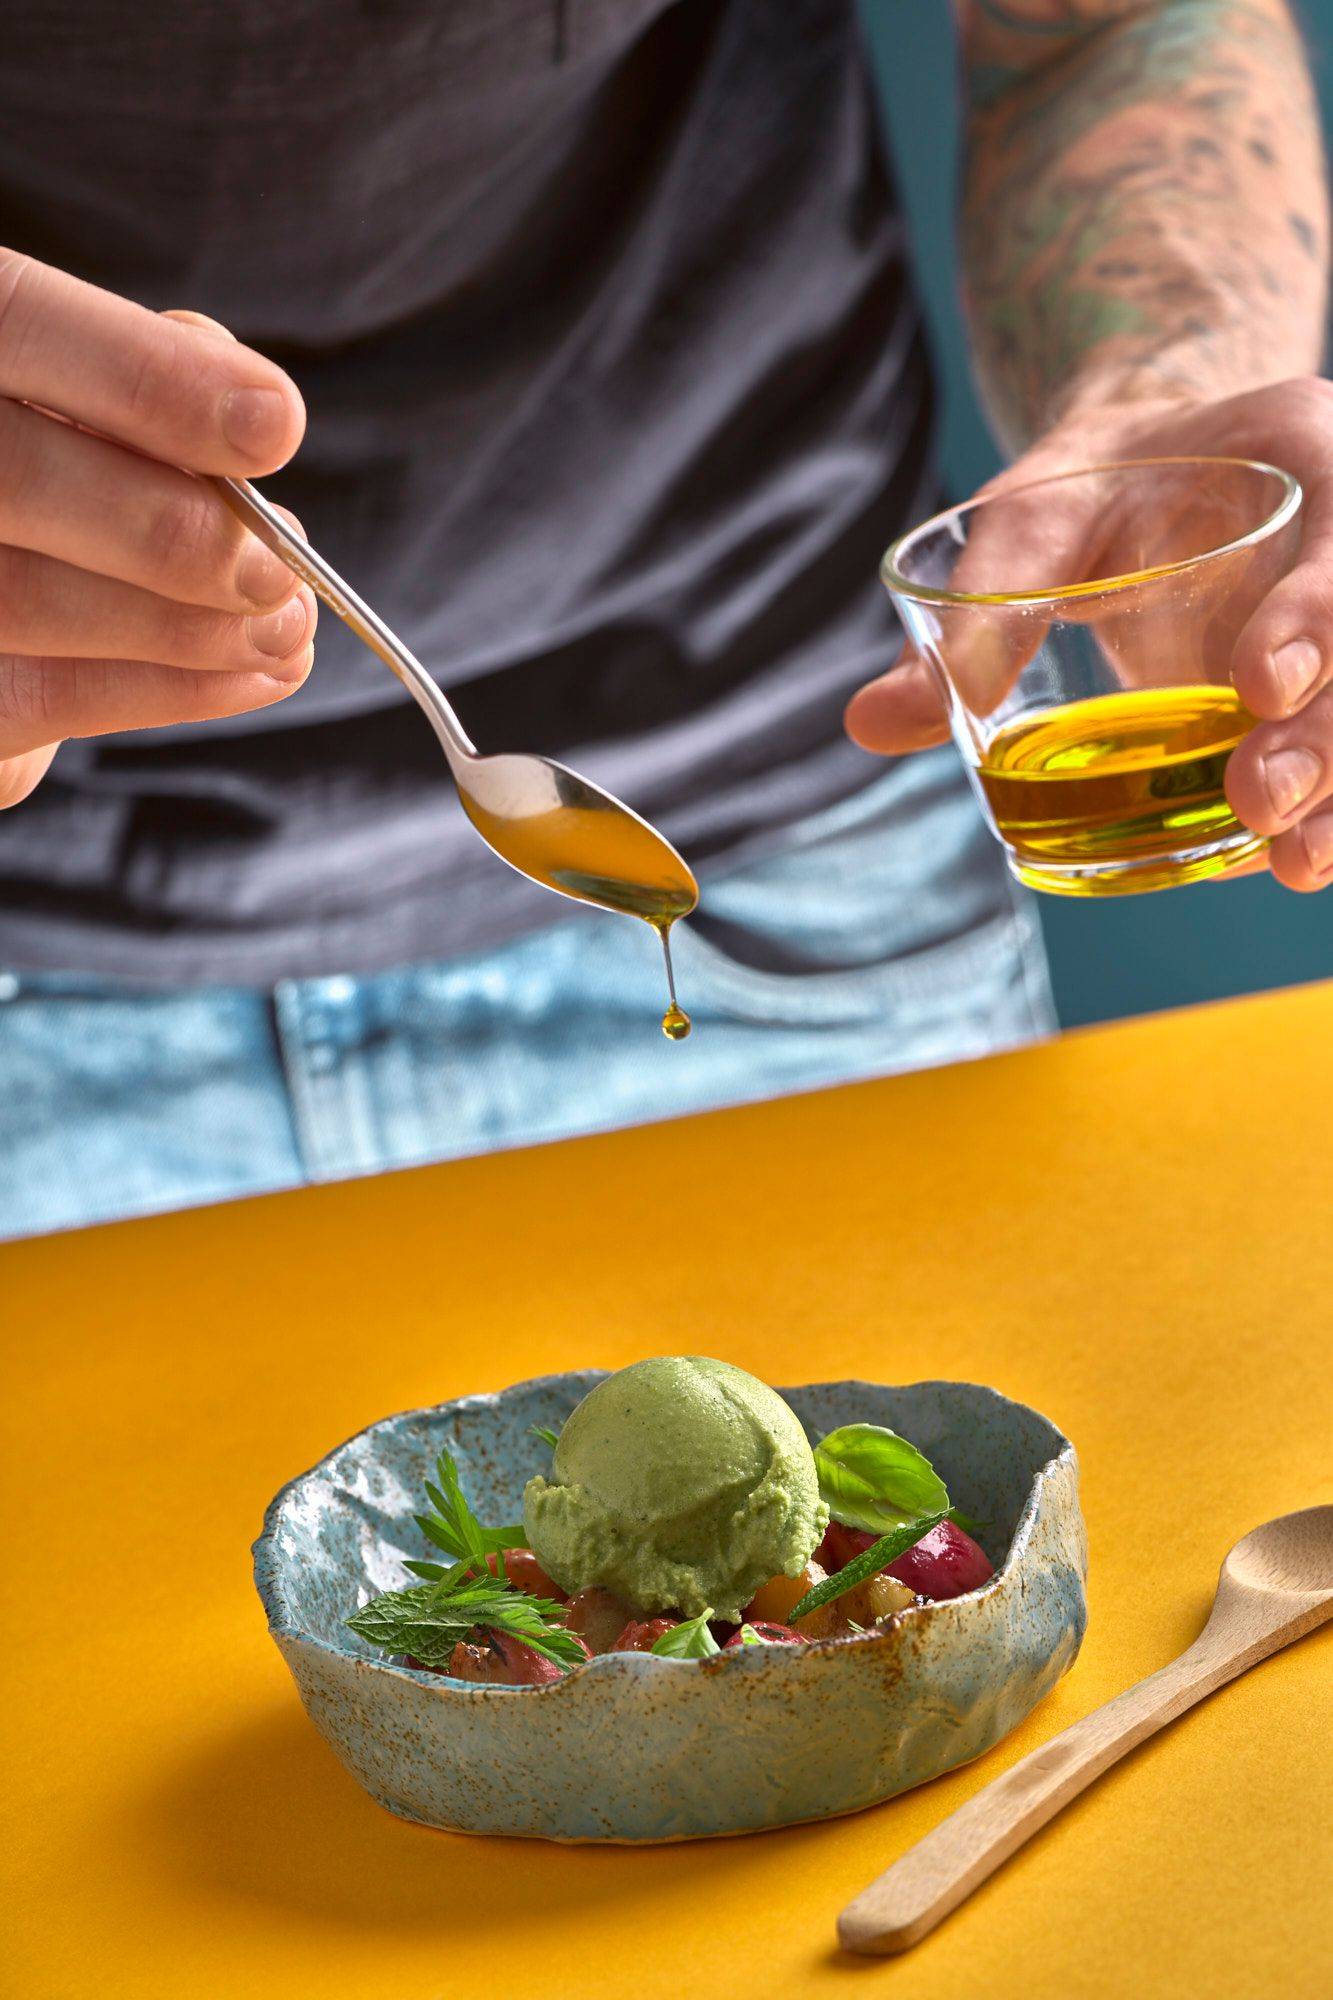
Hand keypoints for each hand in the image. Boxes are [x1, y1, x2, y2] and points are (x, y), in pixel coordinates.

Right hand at [0, 253, 315, 809]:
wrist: (2, 626)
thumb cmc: (64, 484)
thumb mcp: (96, 403)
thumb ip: (151, 383)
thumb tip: (253, 420)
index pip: (19, 321)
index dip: (148, 376)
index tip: (274, 427)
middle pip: (16, 475)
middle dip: (176, 530)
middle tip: (281, 566)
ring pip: (28, 597)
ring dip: (187, 624)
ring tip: (285, 626)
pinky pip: (40, 697)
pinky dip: (166, 688)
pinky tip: (249, 673)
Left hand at [847, 379, 1332, 892]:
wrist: (1158, 481)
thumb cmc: (1096, 492)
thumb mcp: (1030, 524)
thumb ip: (980, 606)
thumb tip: (872, 722)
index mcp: (1304, 452)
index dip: (1318, 615)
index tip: (1256, 685)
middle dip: (1328, 732)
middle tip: (1257, 801)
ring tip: (1292, 866)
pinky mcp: (1327, 693)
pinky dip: (1323, 810)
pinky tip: (1282, 866)